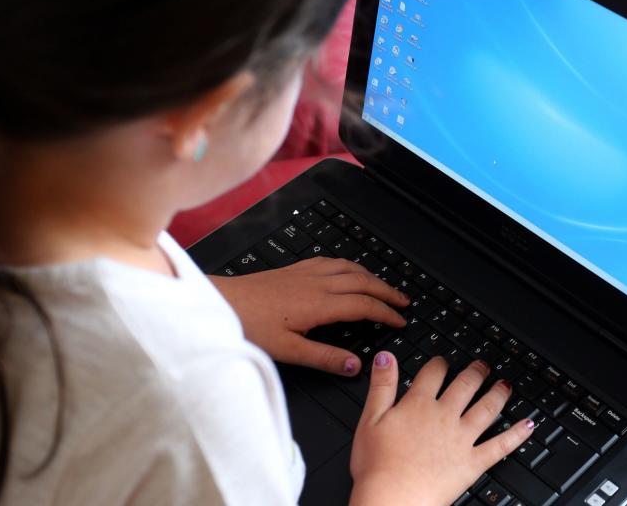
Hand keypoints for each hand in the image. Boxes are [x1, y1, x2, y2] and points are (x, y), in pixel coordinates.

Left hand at [209, 257, 409, 375]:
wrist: (221, 301)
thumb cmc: (249, 325)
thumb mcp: (288, 350)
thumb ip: (324, 357)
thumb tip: (355, 365)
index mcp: (319, 304)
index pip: (364, 305)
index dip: (386, 313)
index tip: (400, 320)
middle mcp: (316, 283)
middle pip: (363, 281)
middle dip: (387, 291)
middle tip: (404, 301)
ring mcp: (305, 273)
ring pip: (349, 268)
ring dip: (371, 276)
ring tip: (384, 286)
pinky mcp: (294, 269)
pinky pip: (331, 261)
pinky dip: (349, 266)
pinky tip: (347, 270)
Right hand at [349, 354, 534, 505]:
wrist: (393, 498)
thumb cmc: (378, 465)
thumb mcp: (370, 419)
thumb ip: (381, 386)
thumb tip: (386, 357)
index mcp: (418, 405)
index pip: (433, 373)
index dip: (439, 363)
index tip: (443, 361)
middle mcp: (444, 416)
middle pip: (465, 385)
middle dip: (476, 372)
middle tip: (483, 366)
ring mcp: (462, 439)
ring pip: (486, 408)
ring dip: (499, 394)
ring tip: (505, 385)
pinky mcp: (473, 462)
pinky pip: (501, 445)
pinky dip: (517, 434)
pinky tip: (528, 425)